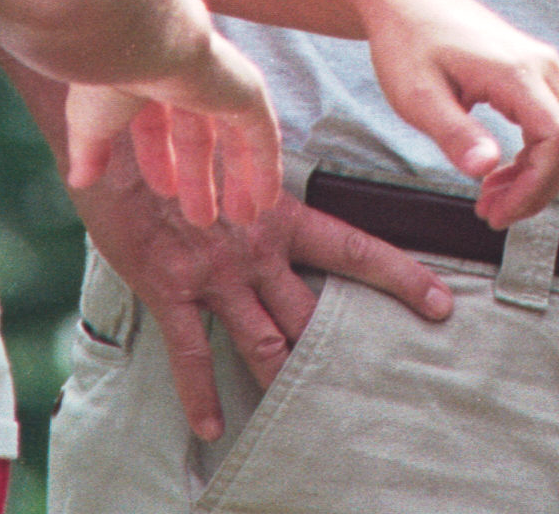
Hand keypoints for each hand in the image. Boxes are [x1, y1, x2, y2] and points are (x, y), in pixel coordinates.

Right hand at [60, 26, 281, 226]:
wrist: (137, 36)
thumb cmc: (107, 70)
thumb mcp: (90, 120)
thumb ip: (89, 150)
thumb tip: (79, 179)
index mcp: (146, 75)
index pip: (156, 124)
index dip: (159, 160)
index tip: (163, 190)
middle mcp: (185, 75)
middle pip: (199, 135)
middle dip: (199, 178)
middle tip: (201, 216)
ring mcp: (220, 81)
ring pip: (236, 137)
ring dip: (239, 179)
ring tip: (242, 218)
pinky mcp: (246, 90)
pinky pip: (263, 137)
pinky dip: (266, 169)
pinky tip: (266, 200)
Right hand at [69, 136, 464, 441]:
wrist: (118, 132)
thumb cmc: (179, 135)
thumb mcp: (235, 152)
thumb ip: (262, 179)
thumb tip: (280, 182)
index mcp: (280, 212)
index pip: (354, 248)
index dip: (401, 276)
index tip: (440, 300)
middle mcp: (256, 248)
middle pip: (312, 309)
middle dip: (344, 344)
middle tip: (376, 377)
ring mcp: (214, 272)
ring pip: (263, 340)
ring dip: (283, 378)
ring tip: (306, 414)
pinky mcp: (169, 288)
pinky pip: (190, 352)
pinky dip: (200, 393)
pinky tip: (211, 425)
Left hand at [358, 0, 558, 225]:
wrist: (407, 0)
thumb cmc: (408, 42)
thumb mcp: (418, 96)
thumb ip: (454, 134)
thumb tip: (485, 169)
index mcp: (518, 72)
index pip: (558, 142)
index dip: (535, 189)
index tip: (498, 213)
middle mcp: (543, 67)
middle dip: (535, 191)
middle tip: (490, 213)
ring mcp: (543, 67)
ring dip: (533, 179)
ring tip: (489, 199)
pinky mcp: (535, 72)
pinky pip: (550, 125)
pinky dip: (530, 159)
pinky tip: (497, 173)